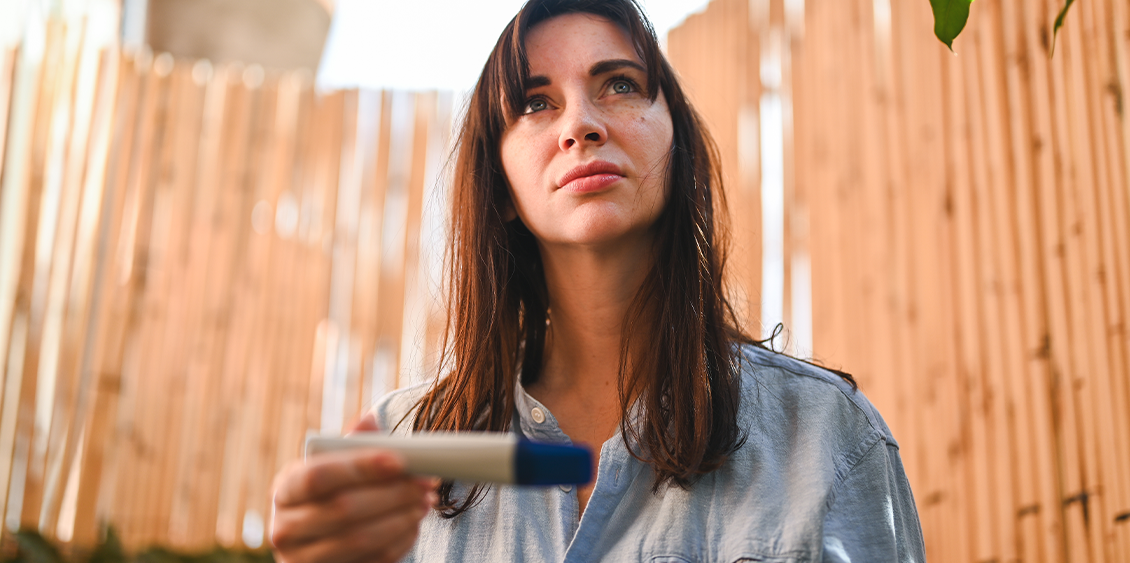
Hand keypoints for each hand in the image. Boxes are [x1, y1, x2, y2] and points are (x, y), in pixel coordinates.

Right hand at [270, 414, 436, 562]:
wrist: (317, 538)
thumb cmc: (331, 493)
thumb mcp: (333, 467)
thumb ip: (351, 444)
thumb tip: (370, 419)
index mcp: (285, 488)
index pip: (318, 475)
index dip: (360, 467)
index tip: (399, 460)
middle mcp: (285, 527)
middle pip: (343, 508)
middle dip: (392, 494)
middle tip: (425, 483)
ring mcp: (303, 559)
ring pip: (359, 539)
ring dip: (400, 519)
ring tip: (424, 502)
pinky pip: (370, 562)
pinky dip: (398, 543)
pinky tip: (413, 526)